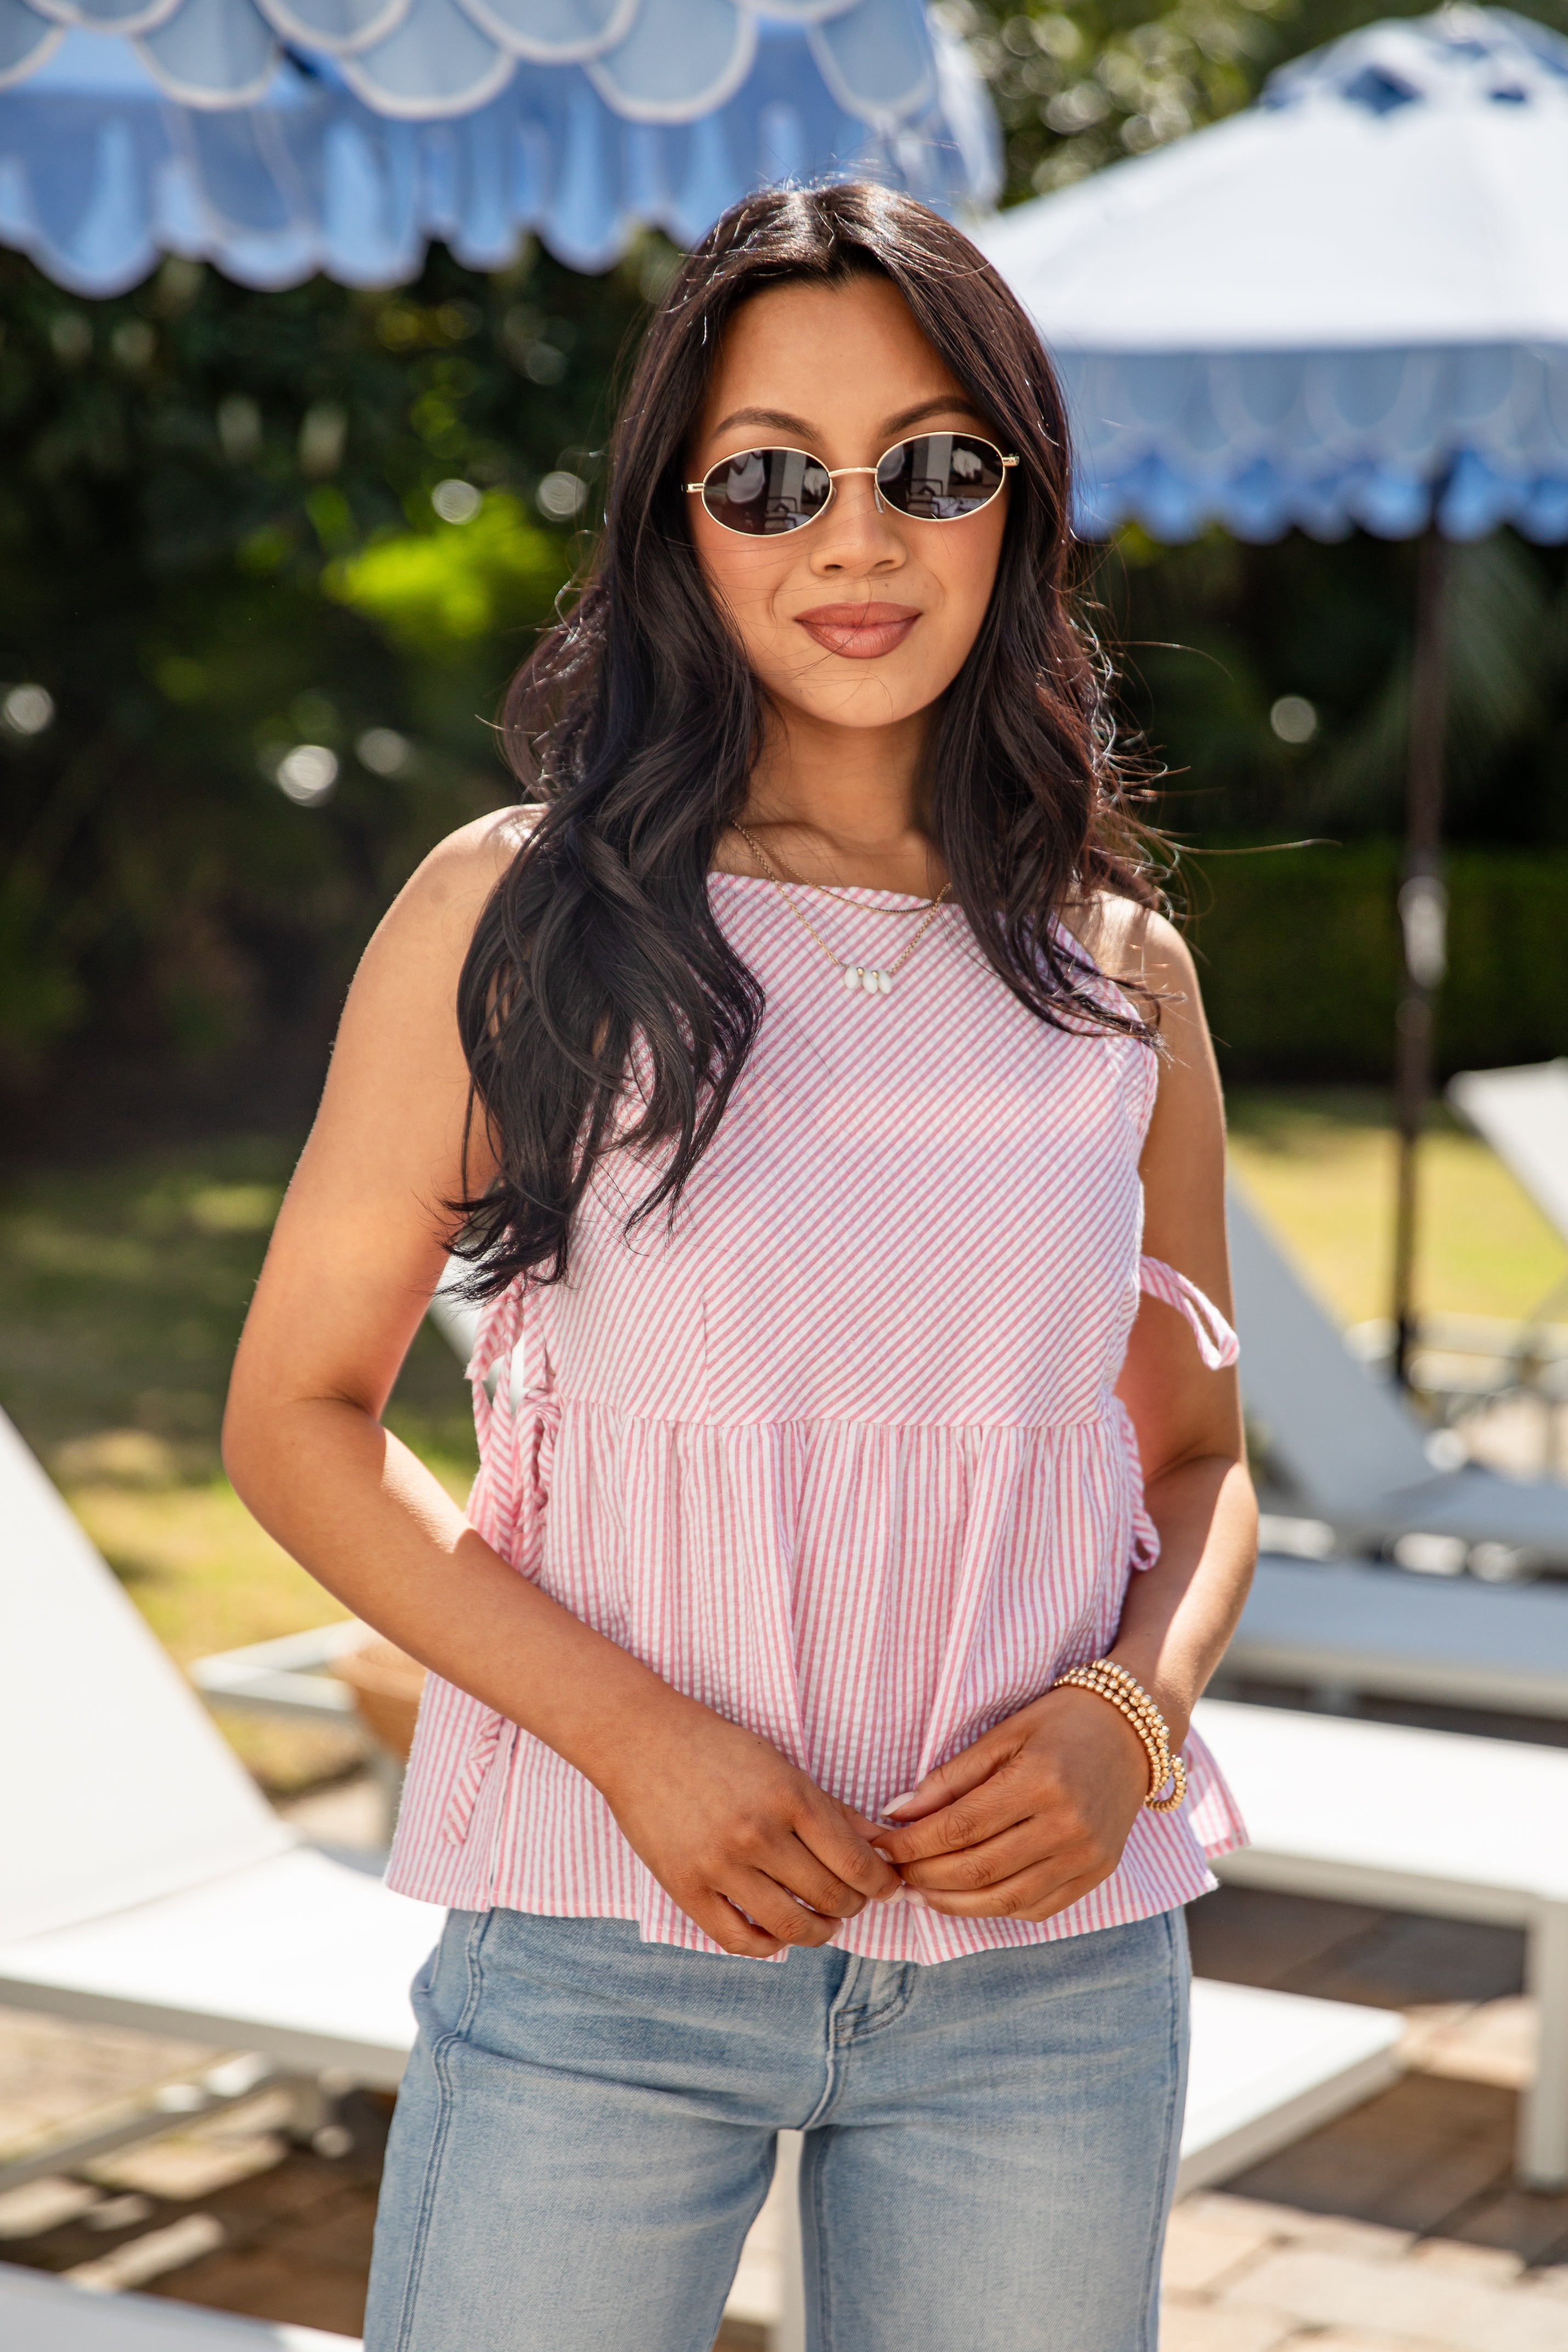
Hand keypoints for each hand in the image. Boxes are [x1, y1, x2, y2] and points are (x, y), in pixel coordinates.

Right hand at [595, 1694, 903, 1957]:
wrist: (641, 1741)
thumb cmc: (718, 1748)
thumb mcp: (782, 1766)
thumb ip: (832, 1809)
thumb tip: (882, 1842)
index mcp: (788, 1796)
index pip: (854, 1861)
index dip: (881, 1883)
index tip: (886, 1887)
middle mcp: (757, 1833)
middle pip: (830, 1896)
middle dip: (854, 1905)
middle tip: (854, 1900)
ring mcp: (720, 1864)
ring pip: (791, 1926)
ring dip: (819, 1932)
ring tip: (822, 1921)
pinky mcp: (686, 1888)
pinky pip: (739, 1939)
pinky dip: (769, 1946)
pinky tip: (777, 1934)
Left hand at [873, 1687, 1150, 1922]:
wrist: (1134, 1732)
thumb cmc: (1061, 1722)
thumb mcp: (1004, 1734)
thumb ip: (951, 1778)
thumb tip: (896, 1813)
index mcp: (1039, 1782)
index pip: (960, 1828)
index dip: (913, 1844)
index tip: (882, 1845)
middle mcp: (1066, 1826)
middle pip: (978, 1869)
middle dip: (925, 1876)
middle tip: (893, 1872)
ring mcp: (1086, 1856)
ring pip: (1005, 1899)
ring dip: (953, 1903)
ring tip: (919, 1893)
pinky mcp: (1097, 1873)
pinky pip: (1038, 1908)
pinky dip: (995, 1909)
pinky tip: (967, 1898)